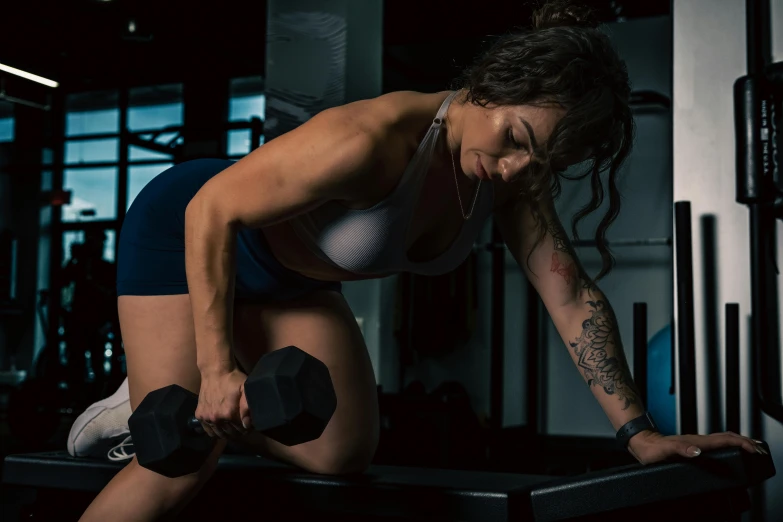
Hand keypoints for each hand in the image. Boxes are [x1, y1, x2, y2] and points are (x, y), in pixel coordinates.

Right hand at [195, 369, 250, 438]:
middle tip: (241, 427)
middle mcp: (216, 419)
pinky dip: (214, 431)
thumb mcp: (245, 388)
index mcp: (229, 414)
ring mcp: (206, 418)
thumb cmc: (233, 379)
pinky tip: (220, 427)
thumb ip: (248, 406)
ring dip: (226, 433)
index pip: (241, 430)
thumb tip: (247, 424)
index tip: (248, 425)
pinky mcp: (199, 415)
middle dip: (237, 432)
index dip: (247, 428)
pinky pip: (207, 431)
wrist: (215, 371)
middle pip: (230, 433)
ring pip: (218, 434)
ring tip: (231, 428)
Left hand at [627, 430, 768, 464]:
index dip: (740, 443)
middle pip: (726, 437)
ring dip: (739, 442)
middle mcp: (697, 440)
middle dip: (745, 441)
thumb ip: (680, 450)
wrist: (641, 442)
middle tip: (759, 449)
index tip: (753, 448)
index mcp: (695, 442)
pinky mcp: (693, 445)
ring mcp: (696, 442)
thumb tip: (696, 452)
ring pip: (722, 439)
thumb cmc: (652, 449)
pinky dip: (728, 444)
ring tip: (751, 448)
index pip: (722, 440)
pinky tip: (729, 449)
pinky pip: (716, 443)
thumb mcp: (664, 451)